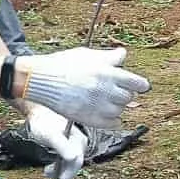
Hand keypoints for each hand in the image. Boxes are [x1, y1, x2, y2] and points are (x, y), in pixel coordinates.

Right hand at [17, 47, 149, 128]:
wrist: (40, 79)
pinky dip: (113, 121)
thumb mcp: (88, 54)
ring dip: (117, 107)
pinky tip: (107, 114)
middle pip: (129, 97)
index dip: (139, 85)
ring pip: (120, 111)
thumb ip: (108, 57)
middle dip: (125, 94)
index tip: (138, 86)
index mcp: (108, 72)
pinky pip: (112, 124)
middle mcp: (106, 90)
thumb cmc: (63, 64)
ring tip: (107, 101)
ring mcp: (97, 105)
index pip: (137, 83)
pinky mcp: (89, 118)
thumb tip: (123, 54)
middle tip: (116, 91)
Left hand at [26, 104, 86, 178]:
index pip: (77, 160)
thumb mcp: (51, 136)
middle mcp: (79, 142)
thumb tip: (74, 158)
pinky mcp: (67, 146)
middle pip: (74, 163)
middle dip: (63, 171)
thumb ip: (63, 146)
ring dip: (59, 169)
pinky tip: (50, 166)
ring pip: (70, 162)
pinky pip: (66, 159)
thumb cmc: (43, 123)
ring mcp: (74, 144)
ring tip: (46, 170)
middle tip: (48, 174)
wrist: (37, 113)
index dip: (70, 172)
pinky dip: (58, 164)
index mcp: (79, 140)